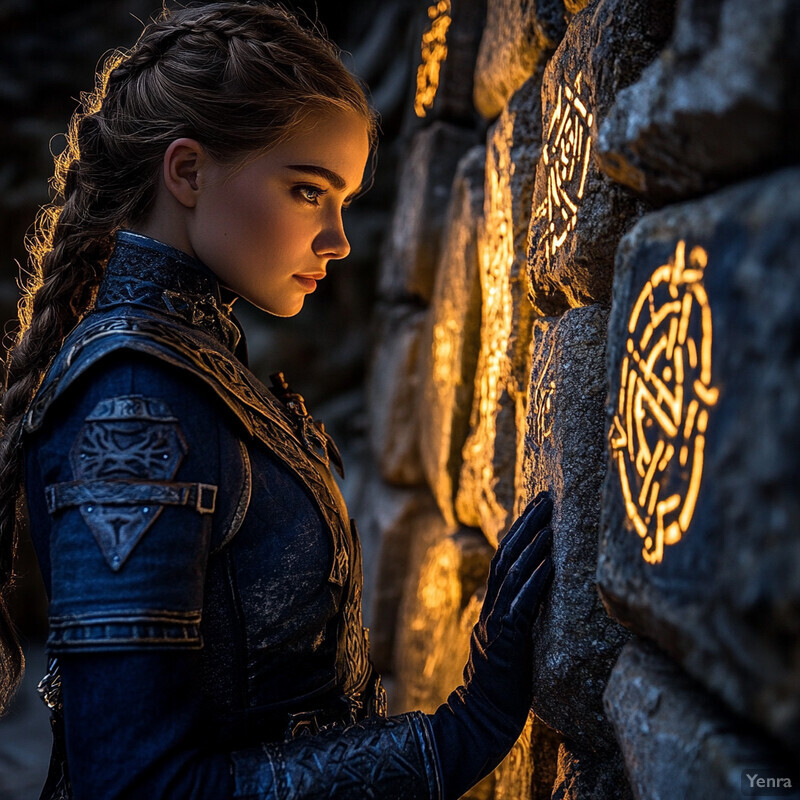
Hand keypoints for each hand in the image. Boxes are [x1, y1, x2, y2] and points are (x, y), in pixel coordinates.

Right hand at [465, 490, 553, 729]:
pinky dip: (535, 581)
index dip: (519, 534)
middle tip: (545, 498)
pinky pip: (520, 605)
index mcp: (492, 610)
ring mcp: (495, 623)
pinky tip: (550, 563)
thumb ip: (516, 623)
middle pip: (505, 557)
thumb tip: (536, 604)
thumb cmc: (501, 690)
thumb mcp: (509, 648)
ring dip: (531, 544)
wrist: (480, 722)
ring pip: (511, 574)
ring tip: (550, 521)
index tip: (537, 509)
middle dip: (525, 525)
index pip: (503, 562)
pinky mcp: (504, 641)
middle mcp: (491, 610)